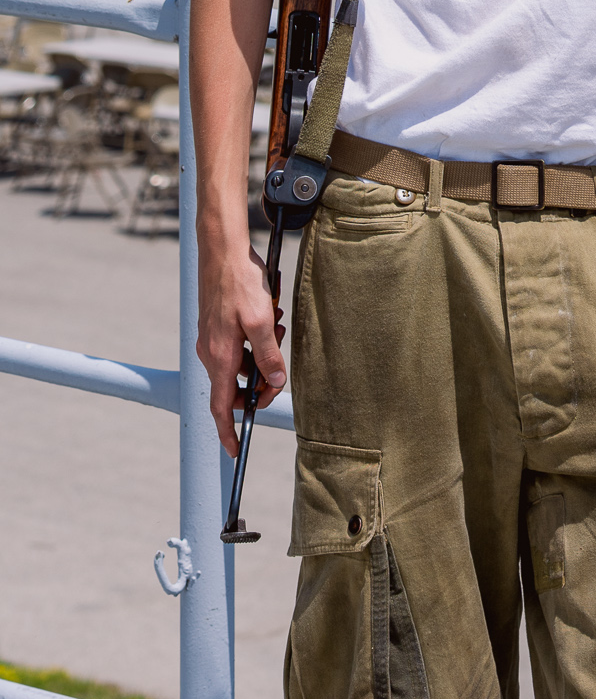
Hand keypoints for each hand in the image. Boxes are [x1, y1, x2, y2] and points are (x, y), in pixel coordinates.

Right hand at [197, 242, 287, 455]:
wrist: (221, 249)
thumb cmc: (240, 282)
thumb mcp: (260, 320)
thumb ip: (268, 354)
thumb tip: (275, 383)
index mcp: (220, 357)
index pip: (221, 406)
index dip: (228, 431)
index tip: (236, 449)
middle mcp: (212, 351)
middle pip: (235, 385)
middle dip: (260, 380)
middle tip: (279, 368)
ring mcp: (212, 338)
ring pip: (241, 361)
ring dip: (262, 353)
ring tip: (277, 327)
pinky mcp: (217, 326)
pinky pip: (239, 344)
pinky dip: (256, 338)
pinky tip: (269, 317)